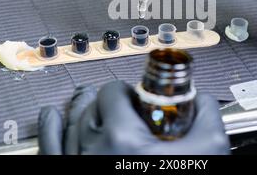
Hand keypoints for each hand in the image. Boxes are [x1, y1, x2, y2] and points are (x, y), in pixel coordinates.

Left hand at [38, 81, 229, 154]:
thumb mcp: (207, 152)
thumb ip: (206, 116)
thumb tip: (202, 100)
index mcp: (123, 139)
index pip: (115, 92)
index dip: (129, 90)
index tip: (138, 97)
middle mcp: (92, 150)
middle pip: (92, 104)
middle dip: (109, 100)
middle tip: (123, 106)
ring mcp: (76, 164)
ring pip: (70, 121)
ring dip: (81, 107)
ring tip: (87, 96)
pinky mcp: (67, 174)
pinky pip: (48, 146)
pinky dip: (49, 128)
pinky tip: (51, 115)